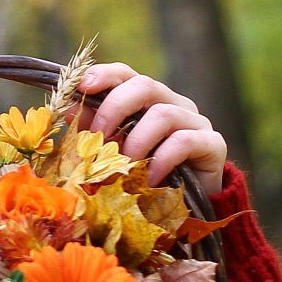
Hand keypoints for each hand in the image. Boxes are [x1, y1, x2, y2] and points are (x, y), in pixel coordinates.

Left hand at [71, 62, 227, 196]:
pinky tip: (148, 179)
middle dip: (114, 108)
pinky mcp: (212, 144)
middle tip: (98, 138)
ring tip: (124, 165)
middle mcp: (173, 104)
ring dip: (136, 141)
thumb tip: (70, 109)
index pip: (126, 75)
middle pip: (144, 85)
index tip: (82, 87)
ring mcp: (195, 121)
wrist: (185, 207)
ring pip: (163, 114)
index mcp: (147, 101)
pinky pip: (183, 142)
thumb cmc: (143, 176)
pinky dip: (160, 160)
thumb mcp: (115, 152)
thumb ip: (96, 130)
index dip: (104, 75)